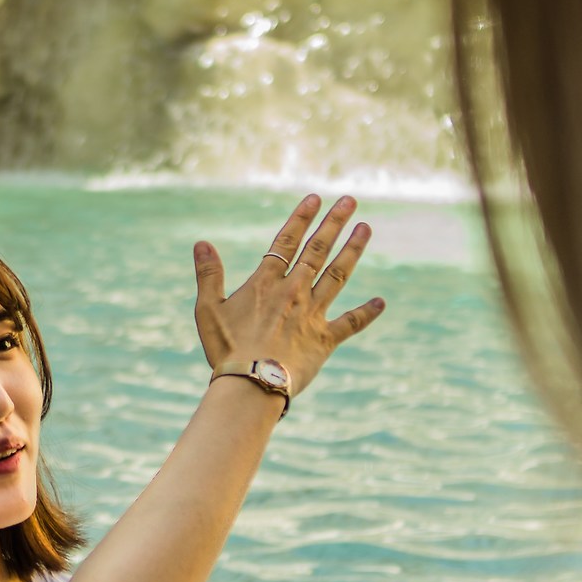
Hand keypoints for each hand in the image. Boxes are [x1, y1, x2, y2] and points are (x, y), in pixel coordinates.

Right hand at [192, 194, 385, 399]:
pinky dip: (366, 313)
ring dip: (352, 250)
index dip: (302, 218)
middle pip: (317, 250)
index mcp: (266, 283)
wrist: (251, 383)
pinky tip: (381, 302)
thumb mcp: (208, 309)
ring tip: (366, 229)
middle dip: (334, 223)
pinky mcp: (324, 339)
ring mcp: (312, 314)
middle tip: (349, 201)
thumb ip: (208, 274)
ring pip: (337, 275)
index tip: (316, 198)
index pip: (287, 241)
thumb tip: (201, 242)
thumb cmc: (226, 349)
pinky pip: (350, 323)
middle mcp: (293, 292)